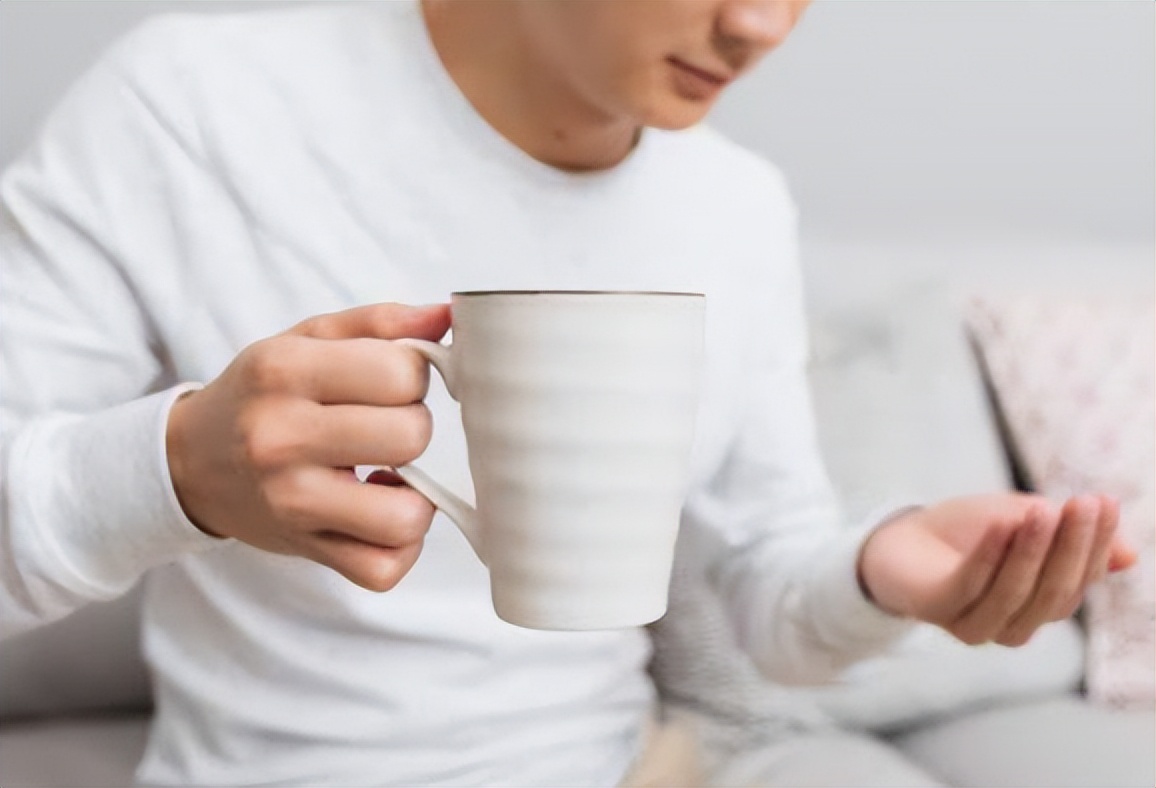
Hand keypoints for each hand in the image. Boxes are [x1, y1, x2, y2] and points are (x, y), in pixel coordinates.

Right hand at [166, 302, 450, 590]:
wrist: (189, 462)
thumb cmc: (263, 394)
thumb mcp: (307, 339)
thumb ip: (380, 323)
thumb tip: (450, 316)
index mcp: (286, 370)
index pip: (400, 371)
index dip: (414, 374)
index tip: (391, 382)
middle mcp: (281, 437)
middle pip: (411, 436)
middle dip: (413, 427)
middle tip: (385, 427)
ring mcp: (291, 502)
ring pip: (406, 515)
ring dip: (415, 496)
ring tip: (389, 475)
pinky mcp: (304, 549)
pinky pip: (383, 568)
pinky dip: (398, 547)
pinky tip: (378, 514)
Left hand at [858, 493, 1136, 645]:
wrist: (899, 538)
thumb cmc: (969, 532)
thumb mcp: (1026, 525)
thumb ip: (1070, 538)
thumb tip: (1129, 556)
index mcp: (1040, 606)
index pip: (1078, 581)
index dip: (1093, 543)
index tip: (1102, 501)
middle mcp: (1013, 625)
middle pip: (1053, 593)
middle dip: (1071, 548)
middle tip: (1082, 504)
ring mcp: (975, 624)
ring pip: (1015, 595)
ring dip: (1032, 552)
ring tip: (1042, 512)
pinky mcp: (938, 612)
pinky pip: (969, 588)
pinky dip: (988, 556)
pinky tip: (1001, 525)